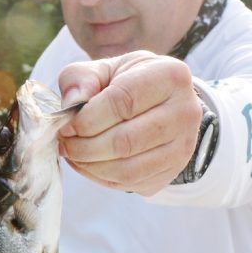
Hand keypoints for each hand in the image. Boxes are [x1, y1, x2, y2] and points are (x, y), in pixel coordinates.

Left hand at [56, 52, 202, 195]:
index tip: (65, 125)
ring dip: (90, 165)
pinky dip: (100, 177)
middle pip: (124, 141)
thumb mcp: (103, 69)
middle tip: (65, 143)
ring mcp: (183, 146)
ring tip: (72, 153)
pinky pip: (130, 183)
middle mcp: (185, 112)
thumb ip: (81, 79)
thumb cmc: (126, 82)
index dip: (86, 119)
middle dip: (84, 146)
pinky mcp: (172, 171)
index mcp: (170, 76)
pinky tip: (88, 164)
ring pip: (127, 168)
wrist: (160, 102)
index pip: (122, 102)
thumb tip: (72, 103)